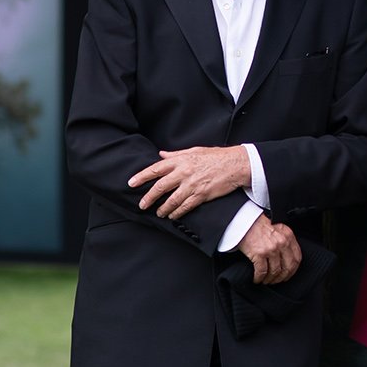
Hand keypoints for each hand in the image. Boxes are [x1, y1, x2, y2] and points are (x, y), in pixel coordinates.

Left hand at [128, 145, 250, 218]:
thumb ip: (175, 155)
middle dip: (148, 198)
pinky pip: (185, 206)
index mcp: (180, 160)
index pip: (155, 169)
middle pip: (160, 187)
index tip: (131, 183)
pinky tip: (173, 216)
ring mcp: (192, 185)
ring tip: (158, 213)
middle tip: (141, 205)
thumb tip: (161, 155)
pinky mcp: (201, 195)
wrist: (235, 164)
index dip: (141, 177)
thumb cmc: (215, 156)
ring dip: (163, 208)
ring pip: (171, 200)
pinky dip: (177, 213)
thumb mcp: (194, 151)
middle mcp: (184, 173)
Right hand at [237, 214, 301, 284]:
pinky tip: (257, 279)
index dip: (293, 270)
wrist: (244, 220)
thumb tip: (286, 257)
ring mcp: (271, 249)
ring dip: (270, 279)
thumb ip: (285, 240)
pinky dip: (259, 278)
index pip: (297, 258)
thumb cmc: (258, 224)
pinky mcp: (259, 254)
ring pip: (275, 271)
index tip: (288, 274)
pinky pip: (262, 271)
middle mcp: (282, 243)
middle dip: (282, 277)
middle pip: (287, 267)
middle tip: (276, 280)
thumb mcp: (278, 229)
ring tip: (265, 280)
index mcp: (288, 236)